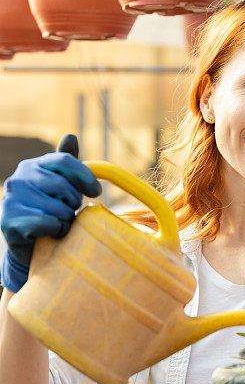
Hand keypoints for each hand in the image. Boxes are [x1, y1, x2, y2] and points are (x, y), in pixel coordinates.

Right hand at [1, 135, 100, 292]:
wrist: (29, 247)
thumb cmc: (49, 212)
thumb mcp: (60, 187)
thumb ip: (66, 164)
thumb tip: (71, 136)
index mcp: (32, 166)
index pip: (64, 160)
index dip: (85, 175)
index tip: (97, 192)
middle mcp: (18, 178)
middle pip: (63, 185)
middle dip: (73, 202)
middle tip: (69, 211)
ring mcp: (10, 199)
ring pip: (58, 207)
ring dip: (66, 220)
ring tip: (59, 223)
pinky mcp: (8, 220)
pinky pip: (47, 223)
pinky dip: (57, 230)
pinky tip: (52, 232)